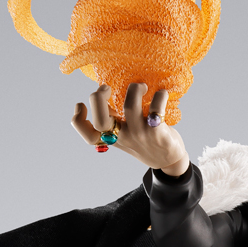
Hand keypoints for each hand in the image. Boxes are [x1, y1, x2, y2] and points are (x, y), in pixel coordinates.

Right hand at [71, 83, 189, 175]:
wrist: (169, 160)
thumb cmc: (145, 142)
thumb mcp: (125, 136)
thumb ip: (114, 121)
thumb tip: (103, 97)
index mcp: (112, 138)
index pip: (88, 135)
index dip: (78, 120)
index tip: (81, 105)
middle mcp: (123, 138)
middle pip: (100, 120)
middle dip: (98, 96)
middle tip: (107, 88)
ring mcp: (139, 135)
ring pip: (129, 106)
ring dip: (134, 88)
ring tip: (141, 87)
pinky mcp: (157, 132)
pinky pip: (156, 108)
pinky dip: (160, 96)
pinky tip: (161, 94)